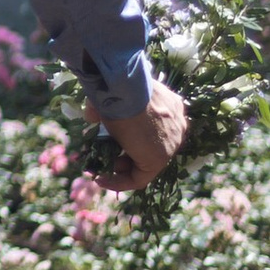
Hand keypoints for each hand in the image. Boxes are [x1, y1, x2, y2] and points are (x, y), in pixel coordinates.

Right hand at [93, 74, 189, 192]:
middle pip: (150, 147)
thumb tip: (91, 116)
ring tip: (99, 169)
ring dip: (120, 169)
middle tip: (105, 157)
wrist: (125, 90)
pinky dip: (119, 182)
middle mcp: (177, 126)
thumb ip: (104, 108)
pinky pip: (139, 178)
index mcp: (171, 106)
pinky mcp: (159, 159)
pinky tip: (101, 179)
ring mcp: (171, 143)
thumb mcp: (112, 96)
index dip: (131, 138)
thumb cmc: (119, 88)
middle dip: (125, 155)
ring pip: (145, 163)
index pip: (154, 129)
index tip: (111, 141)